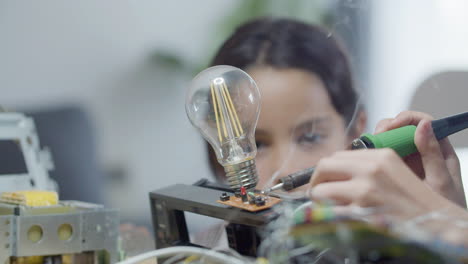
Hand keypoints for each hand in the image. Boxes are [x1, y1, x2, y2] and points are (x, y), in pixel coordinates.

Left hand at [309, 149, 452, 219]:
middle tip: (318, 191)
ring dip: (318, 200)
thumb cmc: (415, 200)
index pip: (337, 155)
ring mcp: (365, 191)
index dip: (327, 169)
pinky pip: (330, 212)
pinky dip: (328, 215)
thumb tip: (335, 165)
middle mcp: (372, 169)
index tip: (325, 178)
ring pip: (320, 190)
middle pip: (324, 167)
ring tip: (325, 206)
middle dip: (316, 181)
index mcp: (380, 156)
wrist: (436, 223)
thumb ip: (367, 165)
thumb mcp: (394, 170)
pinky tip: (335, 217)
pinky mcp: (361, 213)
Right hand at [374, 111, 465, 206]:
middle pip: (401, 127)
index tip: (391, 127)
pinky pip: (381, 155)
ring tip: (370, 153)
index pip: (422, 121)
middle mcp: (421, 149)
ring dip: (377, 142)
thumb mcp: (441, 182)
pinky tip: (367, 163)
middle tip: (376, 140)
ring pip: (389, 139)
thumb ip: (432, 154)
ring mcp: (406, 158)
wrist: (436, 228)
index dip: (405, 119)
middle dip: (386, 129)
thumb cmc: (445, 207)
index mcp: (438, 147)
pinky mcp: (394, 168)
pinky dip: (372, 155)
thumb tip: (424, 125)